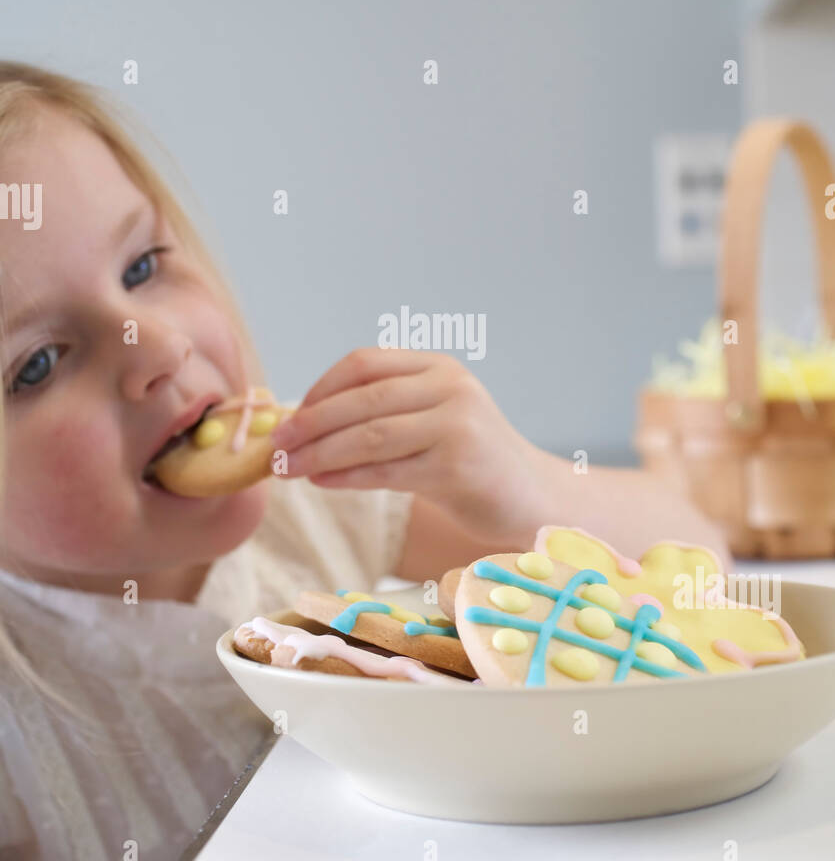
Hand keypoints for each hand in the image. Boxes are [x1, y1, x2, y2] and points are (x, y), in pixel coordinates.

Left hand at [270, 348, 547, 544]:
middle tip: (277, 445)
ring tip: (290, 469)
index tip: (293, 415)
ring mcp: (456, 425)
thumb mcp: (432, 420)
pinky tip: (322, 482)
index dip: (321, 388)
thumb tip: (305, 423)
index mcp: (439, 368)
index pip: (366, 363)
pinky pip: (386, 471)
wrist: (532, 497)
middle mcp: (450, 388)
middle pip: (363, 398)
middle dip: (312, 422)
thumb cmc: (471, 462)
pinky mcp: (456, 466)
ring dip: (321, 453)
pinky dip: (346, 477)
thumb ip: (383, 412)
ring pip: (370, 435)